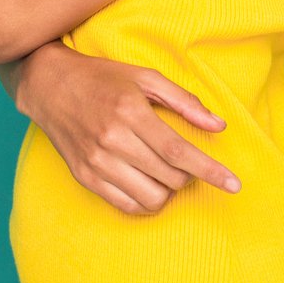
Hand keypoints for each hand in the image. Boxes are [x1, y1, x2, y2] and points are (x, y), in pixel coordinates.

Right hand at [16, 42, 241, 214]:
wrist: (49, 85)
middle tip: (184, 159)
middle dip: (188, 174)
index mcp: (130, 112)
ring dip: (168, 189)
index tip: (235, 184)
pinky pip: (127, 205)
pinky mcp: (85, 177)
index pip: (179, 152)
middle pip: (169, 177)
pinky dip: (146, 201)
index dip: (211, 170)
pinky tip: (147, 182)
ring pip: (151, 197)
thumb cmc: (102, 78)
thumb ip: (184, 101)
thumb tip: (218, 126)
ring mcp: (96, 162)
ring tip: (165, 171)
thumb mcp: (145, 77)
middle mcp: (112, 140)